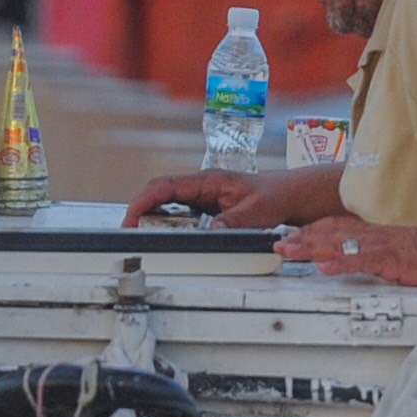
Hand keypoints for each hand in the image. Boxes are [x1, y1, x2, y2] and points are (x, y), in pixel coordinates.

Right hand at [122, 169, 286, 228]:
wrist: (288, 194)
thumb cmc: (274, 196)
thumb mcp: (258, 211)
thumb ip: (235, 221)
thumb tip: (212, 232)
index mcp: (208, 181)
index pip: (166, 186)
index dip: (143, 201)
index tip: (131, 217)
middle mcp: (200, 186)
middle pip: (158, 192)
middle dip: (139, 209)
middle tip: (128, 231)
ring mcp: (200, 196)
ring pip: (165, 202)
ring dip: (149, 216)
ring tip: (138, 235)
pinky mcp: (204, 207)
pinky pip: (177, 211)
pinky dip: (164, 222)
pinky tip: (160, 234)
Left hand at [276, 216, 416, 287]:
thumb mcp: (396, 249)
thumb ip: (373, 251)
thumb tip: (346, 258)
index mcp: (374, 232)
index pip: (336, 226)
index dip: (311, 230)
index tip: (290, 235)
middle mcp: (374, 236)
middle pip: (331, 233)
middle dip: (302, 238)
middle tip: (278, 244)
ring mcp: (381, 247)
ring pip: (340, 245)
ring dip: (312, 248)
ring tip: (289, 251)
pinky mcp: (392, 261)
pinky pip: (364, 262)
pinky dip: (342, 264)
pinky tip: (325, 267)